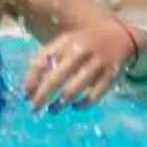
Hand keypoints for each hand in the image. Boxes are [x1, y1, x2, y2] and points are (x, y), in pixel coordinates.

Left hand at [20, 17, 138, 113]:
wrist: (121, 36)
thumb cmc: (84, 43)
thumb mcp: (66, 43)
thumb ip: (49, 58)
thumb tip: (30, 85)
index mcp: (65, 42)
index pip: (42, 60)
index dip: (32, 79)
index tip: (25, 94)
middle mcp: (80, 51)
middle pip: (57, 77)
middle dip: (43, 95)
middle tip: (34, 108)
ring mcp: (96, 63)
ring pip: (75, 88)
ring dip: (61, 103)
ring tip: (52, 110)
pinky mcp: (111, 75)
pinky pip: (95, 95)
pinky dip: (83, 104)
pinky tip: (75, 107)